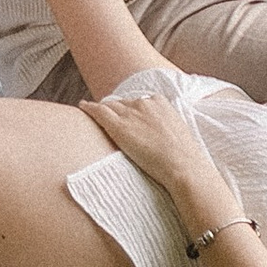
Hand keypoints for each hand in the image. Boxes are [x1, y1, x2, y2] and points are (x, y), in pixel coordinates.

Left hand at [80, 89, 234, 212]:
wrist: (183, 165)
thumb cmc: (184, 157)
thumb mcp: (177, 133)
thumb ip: (165, 127)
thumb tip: (162, 136)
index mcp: (160, 102)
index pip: (138, 102)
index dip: (130, 109)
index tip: (126, 116)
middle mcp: (143, 102)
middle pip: (123, 103)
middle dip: (116, 109)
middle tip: (108, 116)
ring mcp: (130, 113)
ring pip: (110, 106)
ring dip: (102, 109)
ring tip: (92, 111)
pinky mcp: (119, 126)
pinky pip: (99, 112)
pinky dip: (89, 108)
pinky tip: (82, 107)